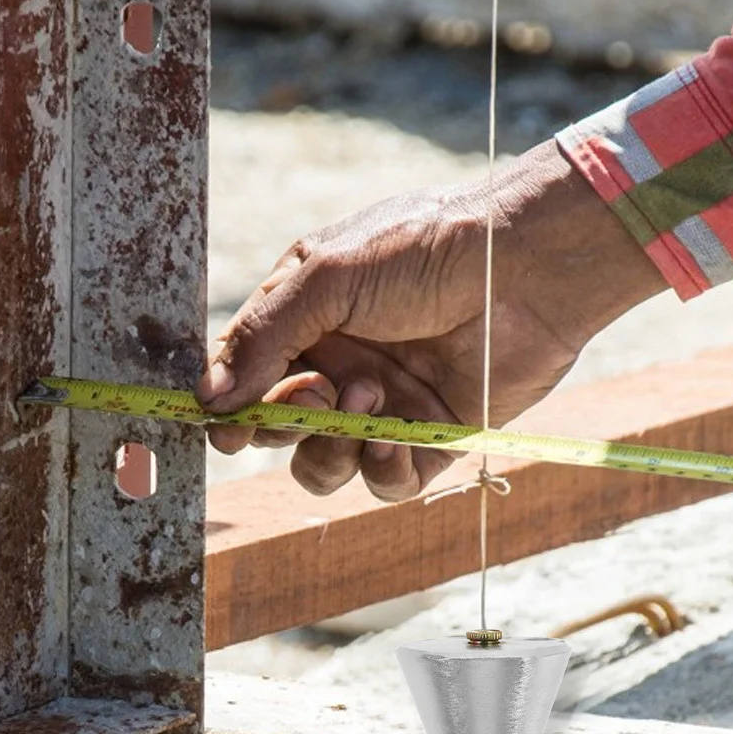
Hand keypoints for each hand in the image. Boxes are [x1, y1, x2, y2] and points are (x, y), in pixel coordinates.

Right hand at [198, 139, 666, 498]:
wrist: (523, 264)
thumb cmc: (424, 249)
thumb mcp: (327, 275)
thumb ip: (262, 336)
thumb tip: (208, 396)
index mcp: (307, 321)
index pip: (246, 374)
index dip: (226, 404)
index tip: (217, 425)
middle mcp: (341, 368)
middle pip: (277, 428)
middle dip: (278, 425)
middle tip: (310, 399)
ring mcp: (385, 408)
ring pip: (324, 466)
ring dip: (328, 449)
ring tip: (363, 402)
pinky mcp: (433, 441)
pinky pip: (385, 484)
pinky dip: (380, 471)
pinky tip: (391, 438)